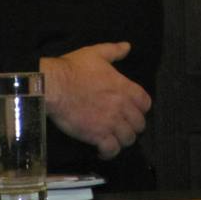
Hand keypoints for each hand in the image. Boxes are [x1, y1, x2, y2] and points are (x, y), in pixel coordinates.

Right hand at [40, 42, 151, 159]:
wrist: (54, 85)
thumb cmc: (74, 68)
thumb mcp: (96, 53)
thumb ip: (114, 51)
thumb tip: (127, 46)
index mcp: (124, 87)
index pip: (145, 103)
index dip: (141, 108)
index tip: (133, 110)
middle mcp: (121, 106)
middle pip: (139, 124)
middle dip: (133, 126)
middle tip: (122, 126)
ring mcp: (110, 122)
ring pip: (128, 139)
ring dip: (122, 140)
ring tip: (114, 138)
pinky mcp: (97, 135)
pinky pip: (112, 150)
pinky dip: (109, 152)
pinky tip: (102, 150)